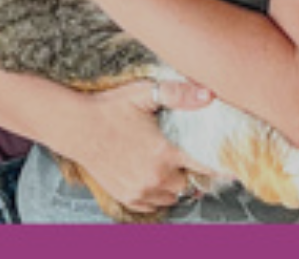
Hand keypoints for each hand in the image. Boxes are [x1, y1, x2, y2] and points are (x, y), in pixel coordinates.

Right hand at [55, 78, 216, 214]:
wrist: (77, 127)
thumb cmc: (109, 109)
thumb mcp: (145, 94)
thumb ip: (179, 94)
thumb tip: (208, 94)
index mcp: (164, 153)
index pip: (204, 166)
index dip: (216, 162)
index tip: (222, 160)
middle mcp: (155, 177)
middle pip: (189, 182)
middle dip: (190, 170)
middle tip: (184, 154)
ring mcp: (140, 190)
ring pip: (172, 196)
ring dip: (174, 183)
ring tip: (168, 165)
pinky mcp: (127, 197)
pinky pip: (154, 205)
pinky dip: (157, 194)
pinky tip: (153, 176)